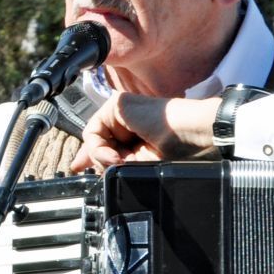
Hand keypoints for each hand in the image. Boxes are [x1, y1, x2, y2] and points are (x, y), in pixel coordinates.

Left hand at [71, 94, 220, 173]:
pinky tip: (114, 156)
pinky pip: (94, 129)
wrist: (194, 135)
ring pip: (95, 137)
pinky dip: (98, 147)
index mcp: (136, 134)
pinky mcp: (117, 104)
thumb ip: (113, 162)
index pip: (106, 145)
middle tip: (107, 170)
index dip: (94, 159)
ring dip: (102, 156)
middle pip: (97, 141)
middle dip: (95, 159)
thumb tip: (85, 166)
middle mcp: (127, 121)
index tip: (80, 170)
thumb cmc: (180, 150)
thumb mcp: (139, 163)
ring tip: (121, 163)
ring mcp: (122, 111)